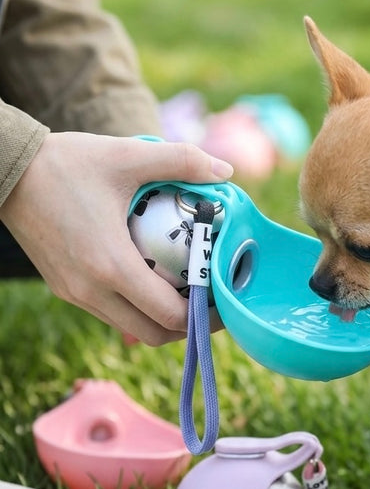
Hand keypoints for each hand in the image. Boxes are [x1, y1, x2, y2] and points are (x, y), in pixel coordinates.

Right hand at [0, 132, 232, 344]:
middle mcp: (92, 291)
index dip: (206, 317)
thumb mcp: (128, 155)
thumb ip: (182, 160)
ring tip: (188, 290)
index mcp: (111, 266)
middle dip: (190, 326)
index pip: (170, 315)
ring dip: (163, 319)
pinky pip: (110, 312)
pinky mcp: (64, 288)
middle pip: (154, 334)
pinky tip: (153, 277)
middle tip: (213, 301)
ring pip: (131, 327)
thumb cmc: (67, 163)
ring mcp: (74, 294)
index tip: (228, 302)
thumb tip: (225, 170)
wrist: (7, 171)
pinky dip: (138, 307)